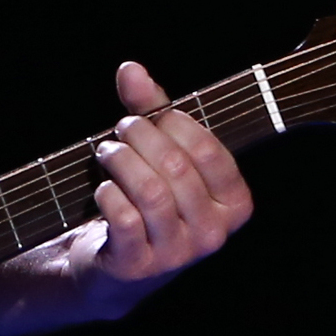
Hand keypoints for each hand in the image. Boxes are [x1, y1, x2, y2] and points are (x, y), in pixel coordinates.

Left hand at [88, 60, 253, 284]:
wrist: (115, 267)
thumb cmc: (145, 202)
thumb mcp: (157, 155)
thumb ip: (151, 110)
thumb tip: (131, 69)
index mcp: (234, 204)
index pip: (209, 151)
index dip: (172, 124)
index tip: (148, 115)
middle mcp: (214, 233)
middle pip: (175, 168)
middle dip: (140, 138)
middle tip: (120, 131)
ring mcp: (178, 254)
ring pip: (150, 192)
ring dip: (120, 162)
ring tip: (106, 153)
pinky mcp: (140, 266)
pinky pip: (125, 219)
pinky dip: (108, 195)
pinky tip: (102, 190)